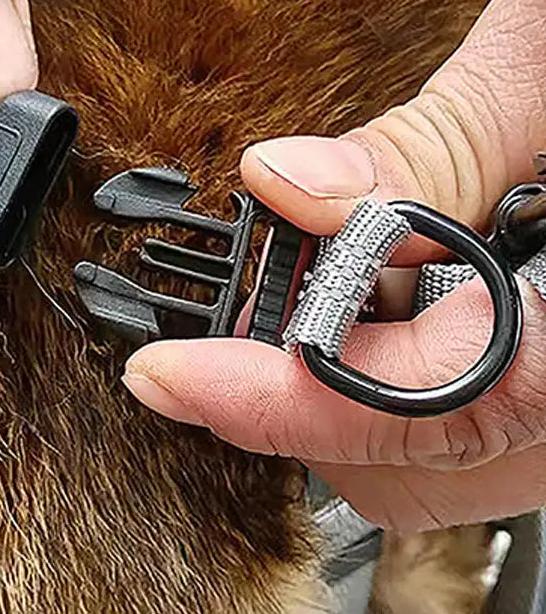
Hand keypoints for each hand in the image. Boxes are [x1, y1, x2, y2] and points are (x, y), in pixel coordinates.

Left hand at [122, 0, 545, 531]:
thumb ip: (426, 145)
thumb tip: (287, 185)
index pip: (422, 409)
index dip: (278, 401)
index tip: (167, 377)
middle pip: (403, 467)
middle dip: (296, 397)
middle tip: (246, 315)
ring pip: (417, 467)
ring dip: (332, 392)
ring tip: (318, 294)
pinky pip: (445, 437)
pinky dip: (378, 385)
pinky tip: (372, 308)